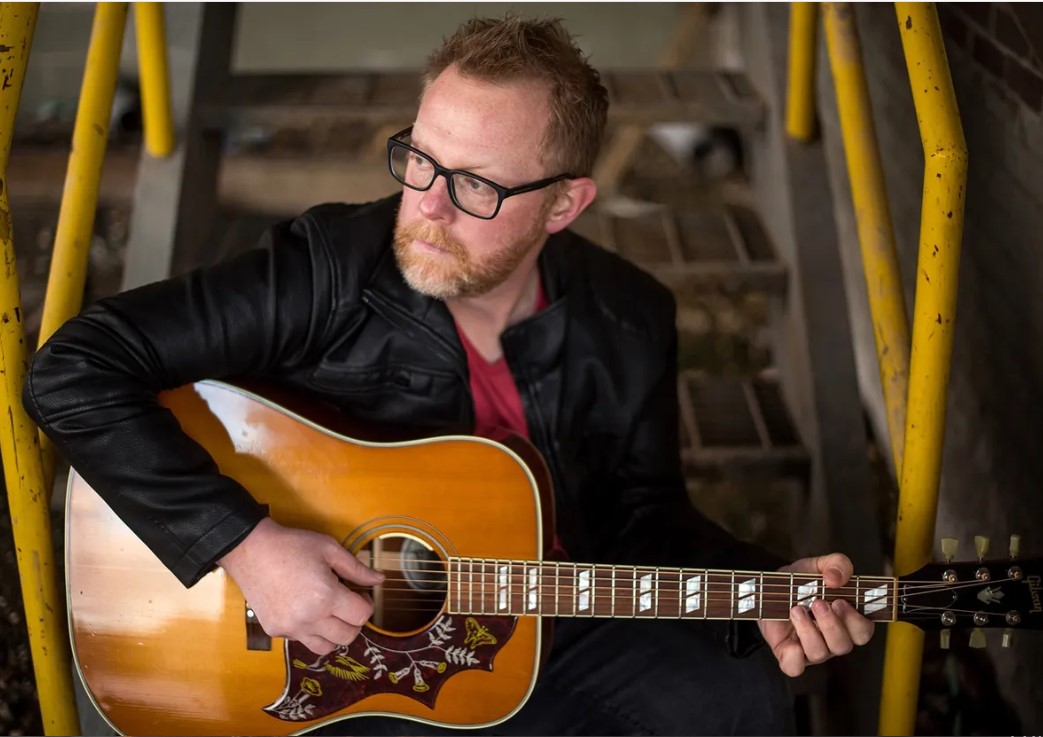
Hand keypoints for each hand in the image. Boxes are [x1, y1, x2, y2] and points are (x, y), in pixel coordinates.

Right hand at [217, 517, 383, 655]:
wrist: (250, 550)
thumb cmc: (292, 545)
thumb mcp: (329, 549)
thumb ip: (357, 569)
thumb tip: (380, 580)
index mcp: (325, 597)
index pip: (361, 616)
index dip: (367, 604)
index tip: (360, 594)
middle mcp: (309, 619)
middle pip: (348, 637)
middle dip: (354, 621)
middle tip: (347, 604)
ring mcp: (290, 628)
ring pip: (326, 647)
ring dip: (334, 633)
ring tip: (329, 612)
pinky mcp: (275, 631)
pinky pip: (302, 641)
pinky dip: (310, 632)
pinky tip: (306, 611)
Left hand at [757, 553, 874, 676]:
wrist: (766, 589)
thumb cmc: (799, 582)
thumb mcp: (816, 566)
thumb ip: (835, 564)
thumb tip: (835, 578)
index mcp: (845, 620)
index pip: (863, 631)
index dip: (856, 621)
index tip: (841, 602)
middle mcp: (831, 638)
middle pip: (843, 645)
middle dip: (831, 624)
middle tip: (818, 603)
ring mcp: (810, 648)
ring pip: (820, 653)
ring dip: (809, 630)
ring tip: (796, 609)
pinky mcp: (788, 654)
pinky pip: (794, 668)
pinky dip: (794, 659)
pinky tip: (791, 644)